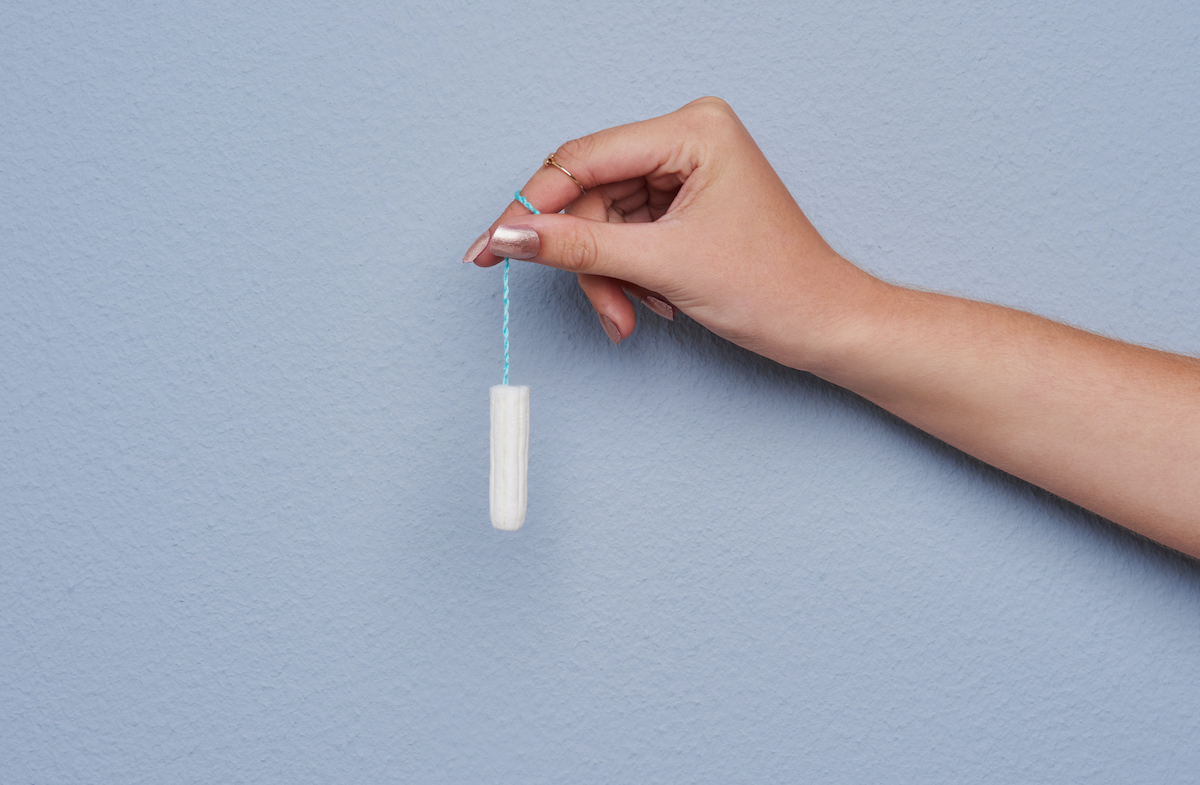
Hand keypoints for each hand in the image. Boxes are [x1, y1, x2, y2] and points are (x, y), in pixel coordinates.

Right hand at [463, 97, 879, 371]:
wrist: (822, 325)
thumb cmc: (774, 286)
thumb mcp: (664, 265)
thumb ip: (578, 247)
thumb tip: (510, 235)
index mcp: (692, 130)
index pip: (583, 160)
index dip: (531, 208)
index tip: (490, 247)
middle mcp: (685, 140)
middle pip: (589, 197)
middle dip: (589, 260)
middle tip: (604, 307)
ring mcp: (682, 173)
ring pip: (601, 224)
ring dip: (608, 277)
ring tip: (633, 313)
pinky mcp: (681, 205)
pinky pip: (623, 237)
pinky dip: (625, 277)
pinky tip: (651, 302)